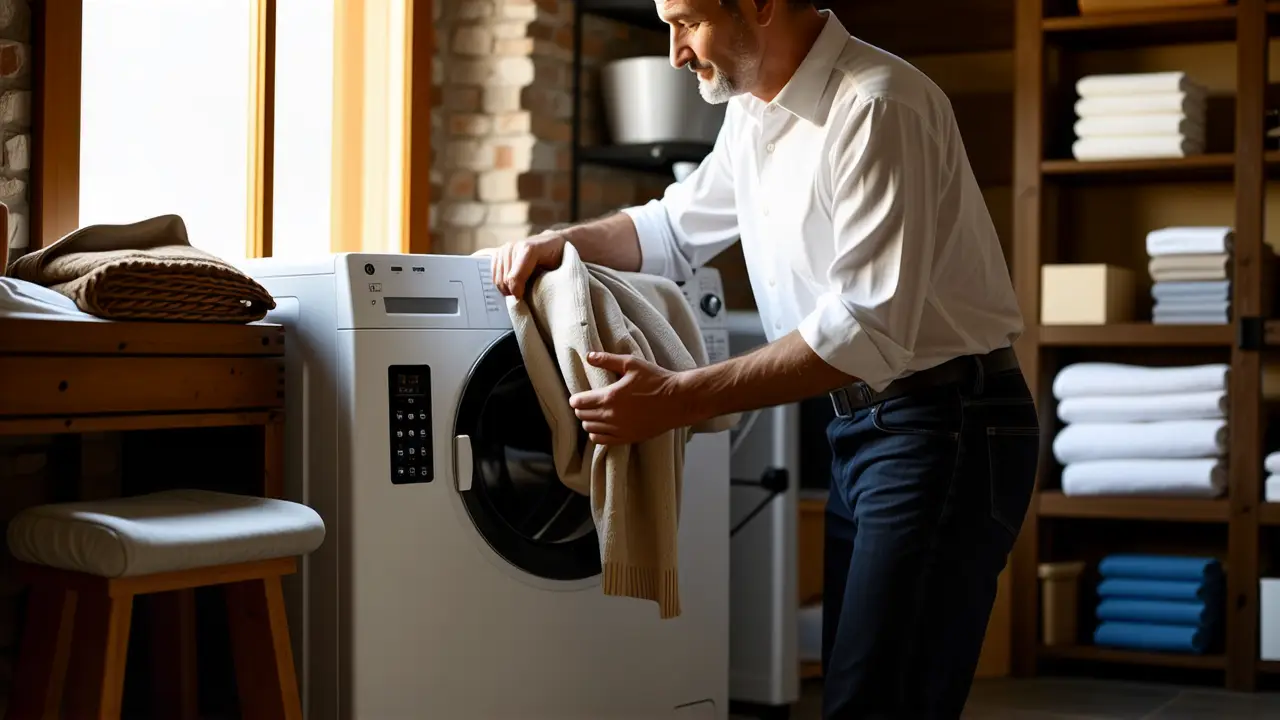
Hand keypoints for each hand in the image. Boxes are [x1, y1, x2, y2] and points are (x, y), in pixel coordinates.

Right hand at [476, 231, 566, 297]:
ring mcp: (504, 249)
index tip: (523, 298)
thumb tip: (525, 295)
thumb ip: (545, 280)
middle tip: (522, 296)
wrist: (552, 243)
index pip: (514, 278)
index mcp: (528, 249)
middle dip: (512, 292)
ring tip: (517, 291)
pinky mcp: (498, 252)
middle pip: (504, 280)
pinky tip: (510, 285)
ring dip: (506, 288)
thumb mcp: (557, 268)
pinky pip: (493, 274)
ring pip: (498, 279)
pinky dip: (500, 283)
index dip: (517, 292)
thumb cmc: (557, 258)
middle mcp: (513, 246)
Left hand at [569, 352, 690, 444]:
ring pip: (590, 428)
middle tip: (586, 402)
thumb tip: (588, 356)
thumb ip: (607, 360)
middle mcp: (611, 415)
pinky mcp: (627, 438)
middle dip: (581, 408)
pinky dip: (597, 434)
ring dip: (588, 420)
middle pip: (582, 416)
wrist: (677, 401)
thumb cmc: (656, 380)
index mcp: (609, 396)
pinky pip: (601, 441)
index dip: (575, 399)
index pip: (579, 402)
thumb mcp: (631, 364)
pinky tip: (602, 426)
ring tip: (595, 413)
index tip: (579, 396)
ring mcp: (618, 429)